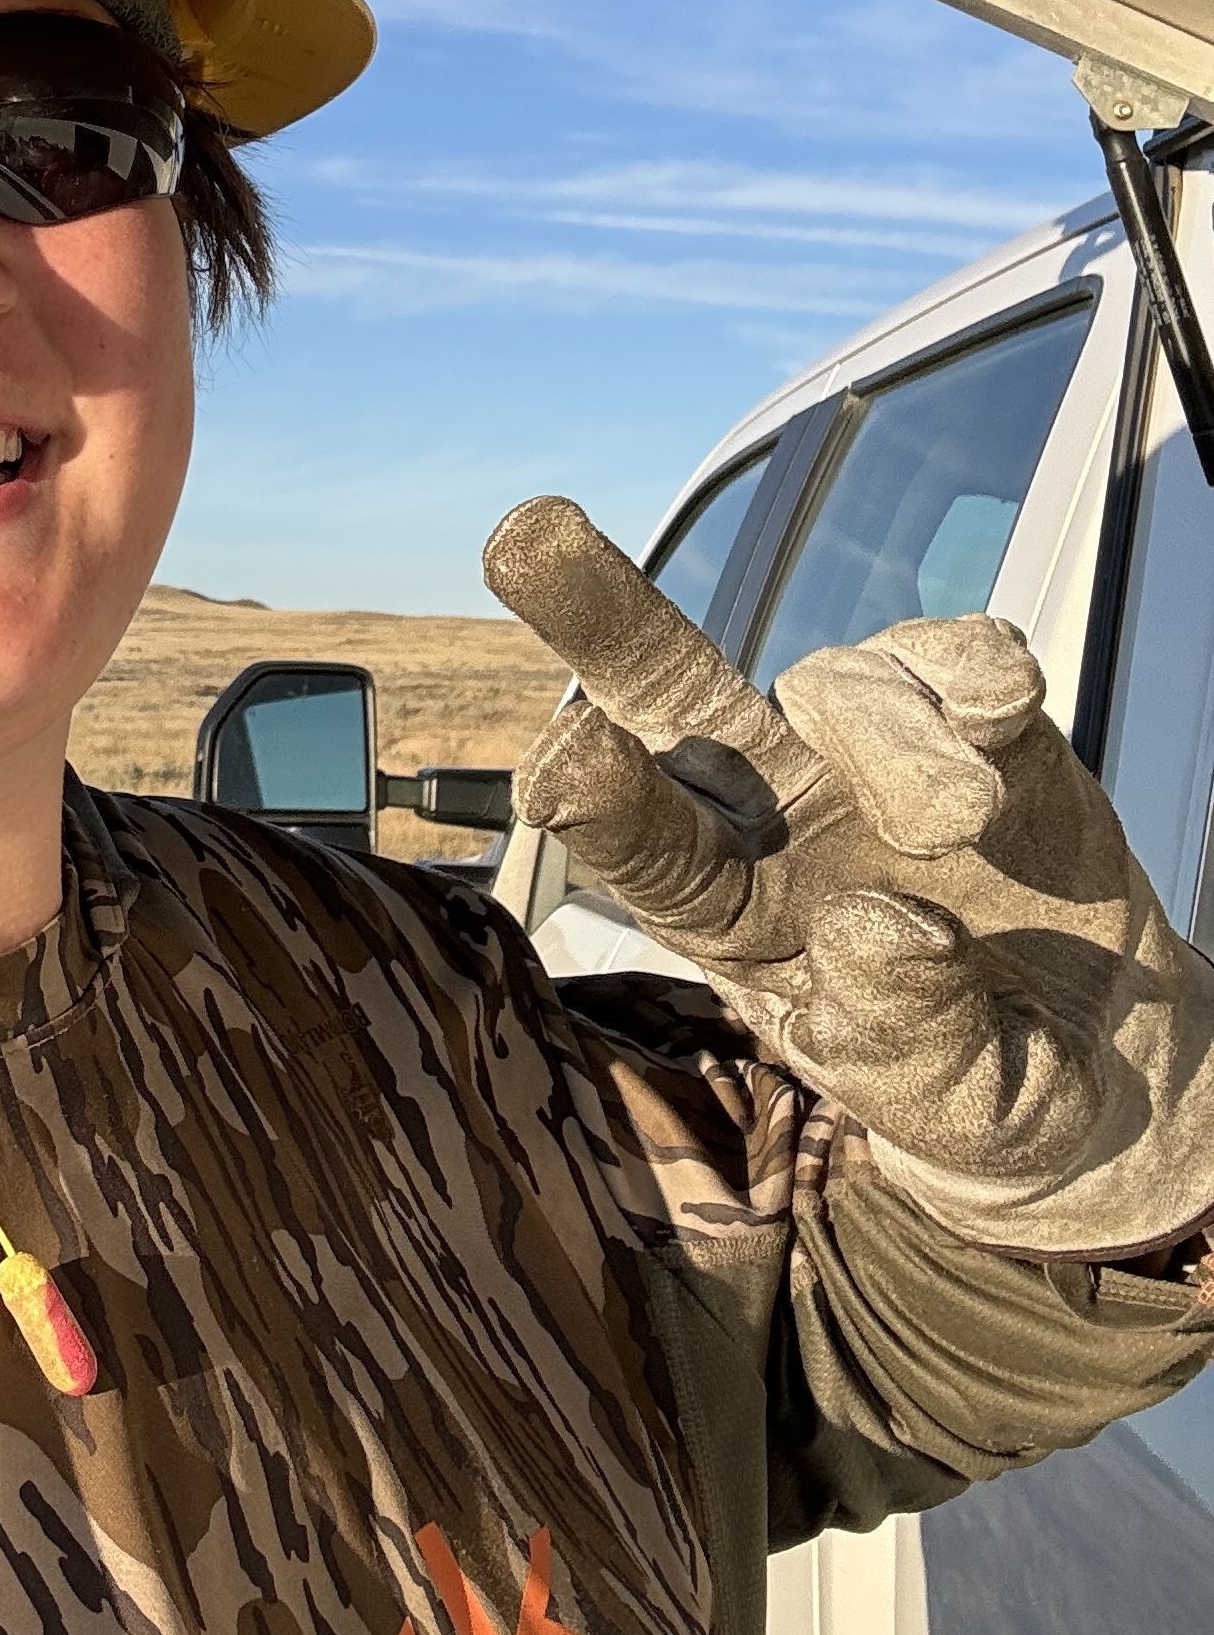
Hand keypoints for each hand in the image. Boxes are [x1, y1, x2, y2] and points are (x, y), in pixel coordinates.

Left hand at [483, 495, 1213, 1258]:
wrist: (1106, 1051)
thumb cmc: (980, 1081)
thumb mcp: (948, 1101)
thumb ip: (909, 1030)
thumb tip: (878, 923)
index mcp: (728, 909)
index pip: (645, 847)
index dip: (600, 801)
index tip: (561, 767)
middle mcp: (773, 808)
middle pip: (666, 693)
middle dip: (601, 613)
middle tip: (529, 534)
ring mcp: (867, 752)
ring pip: (834, 681)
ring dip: (893, 740)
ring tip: (959, 822)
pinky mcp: (976, 718)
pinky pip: (956, 654)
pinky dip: (976, 675)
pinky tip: (1005, 723)